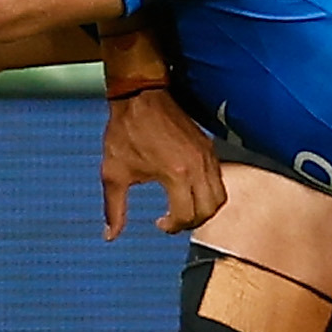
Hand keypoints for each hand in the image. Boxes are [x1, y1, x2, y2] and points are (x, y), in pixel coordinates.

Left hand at [100, 86, 223, 239]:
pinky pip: (219, 178)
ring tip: (185, 208)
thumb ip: (114, 209)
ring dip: (205, 209)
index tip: (159, 223)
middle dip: (192, 222)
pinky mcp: (208, 146)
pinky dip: (210, 192)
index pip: (187, 216)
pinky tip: (189, 190)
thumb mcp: (114, 174)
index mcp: (176, 174)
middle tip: (174, 221)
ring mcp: (206, 155)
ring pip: (220, 195)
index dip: (173, 227)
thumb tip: (110, 235)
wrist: (138, 96)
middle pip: (210, 210)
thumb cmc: (125, 131)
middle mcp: (198, 166)